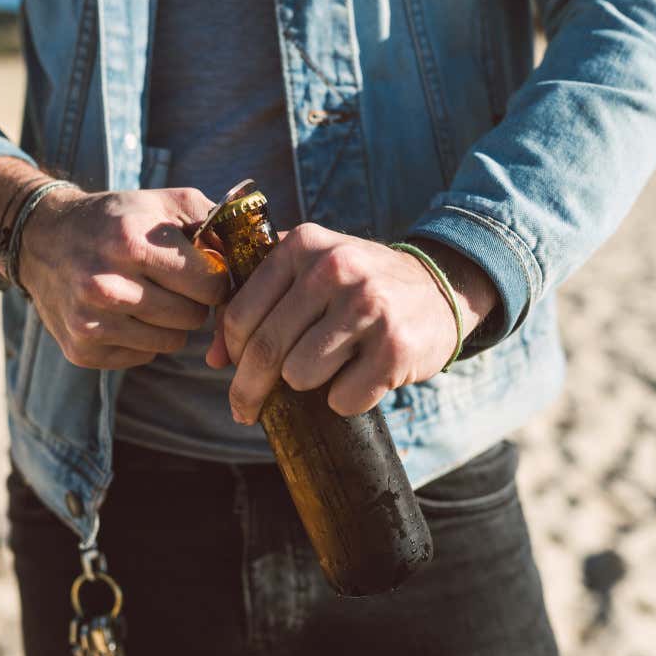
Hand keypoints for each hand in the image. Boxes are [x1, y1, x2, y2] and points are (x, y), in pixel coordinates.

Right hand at [18, 186, 229, 368]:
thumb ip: (217, 224)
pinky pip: (144, 356)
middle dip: (194, 301)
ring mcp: (90, 322)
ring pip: (172, 342)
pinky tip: (126, 312)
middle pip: (193, 318)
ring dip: (172, 322)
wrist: (42, 239)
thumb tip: (260, 256)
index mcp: (130, 243)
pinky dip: (144, 338)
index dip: (215, 279)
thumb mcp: (165, 203)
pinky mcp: (82, 349)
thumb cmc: (117, 218)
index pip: (210, 287)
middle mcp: (105, 285)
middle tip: (175, 283)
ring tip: (151, 294)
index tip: (205, 271)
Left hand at [206, 223, 496, 421]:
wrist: (442, 288)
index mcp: (304, 244)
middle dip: (249, 389)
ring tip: (330, 370)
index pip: (241, 312)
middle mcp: (335, 268)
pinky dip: (346, 400)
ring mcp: (368, 307)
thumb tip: (213, 360)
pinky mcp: (394, 347)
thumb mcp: (311, 272)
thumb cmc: (361, 287)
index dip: (230, 352)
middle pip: (267, 348)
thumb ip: (259, 303)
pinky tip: (361, 379)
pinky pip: (343, 398)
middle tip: (245, 411)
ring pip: (300, 375)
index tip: (230, 374)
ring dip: (308, 386)